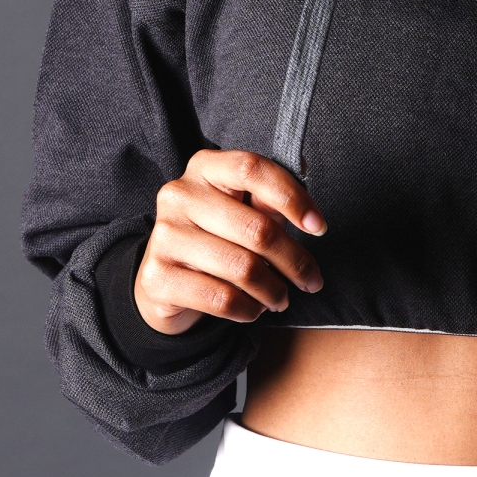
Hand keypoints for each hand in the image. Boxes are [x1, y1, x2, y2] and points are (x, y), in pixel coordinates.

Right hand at [134, 149, 326, 334]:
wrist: (164, 280)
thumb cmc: (214, 237)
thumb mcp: (241, 210)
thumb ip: (269, 200)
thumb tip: (304, 179)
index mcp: (204, 168)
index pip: (253, 170)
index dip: (292, 197)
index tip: (319, 227)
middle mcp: (180, 195)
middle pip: (257, 228)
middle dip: (295, 261)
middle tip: (311, 280)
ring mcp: (165, 236)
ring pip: (243, 268)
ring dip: (274, 290)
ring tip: (281, 298)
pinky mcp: (158, 277)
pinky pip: (221, 299)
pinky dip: (249, 309)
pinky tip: (255, 309)